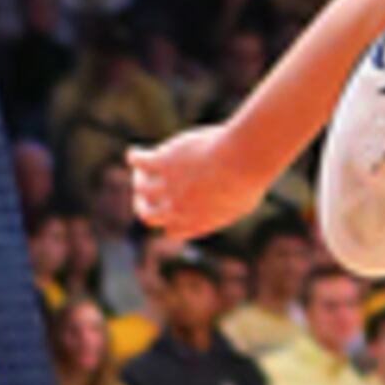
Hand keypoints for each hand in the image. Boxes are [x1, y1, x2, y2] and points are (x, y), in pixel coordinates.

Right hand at [128, 124, 273, 239]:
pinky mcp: (162, 162)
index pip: (172, 231)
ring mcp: (167, 186)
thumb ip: (230, 208)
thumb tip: (232, 204)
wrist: (241, 160)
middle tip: (143, 197)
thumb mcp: (244, 202)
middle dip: (144, 207)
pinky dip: (134, 158)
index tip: (171, 213)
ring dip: (139, 180)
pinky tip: (135, 153)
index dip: (170, 223)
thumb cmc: (250, 178)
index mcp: (196, 221)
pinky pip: (139, 162)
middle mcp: (176, 208)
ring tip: (141, 170)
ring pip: (142, 188)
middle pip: (149, 215)